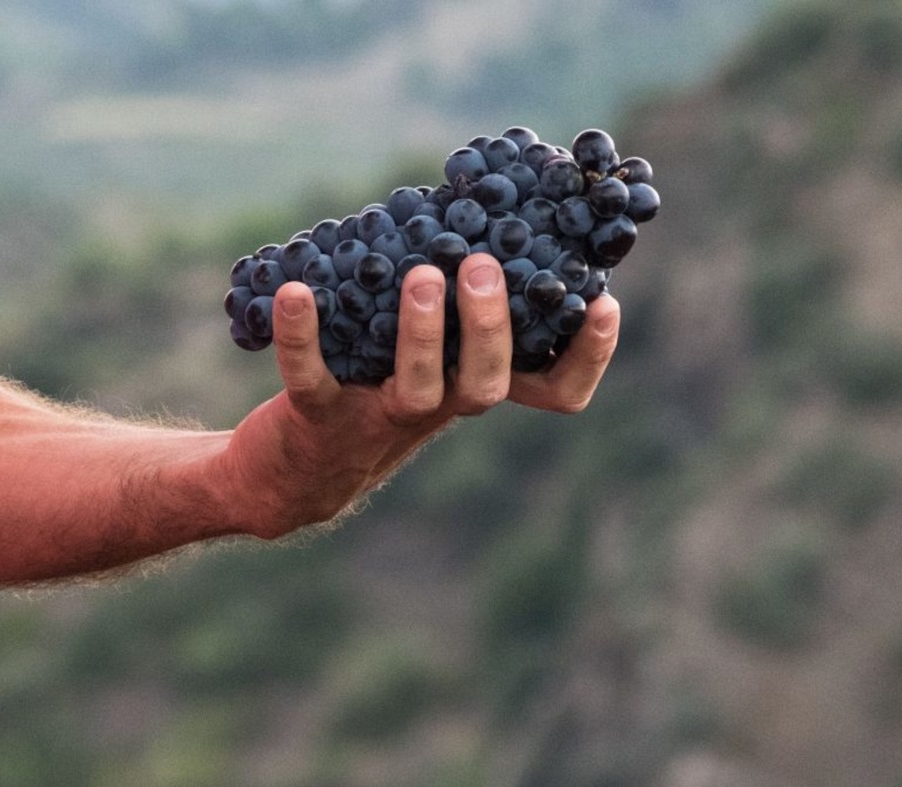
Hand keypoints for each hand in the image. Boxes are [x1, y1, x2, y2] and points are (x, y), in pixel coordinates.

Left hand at [222, 253, 619, 537]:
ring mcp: (383, 417)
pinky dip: (303, 335)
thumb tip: (484, 203)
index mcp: (474, 383)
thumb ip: (454, 297)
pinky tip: (297, 292)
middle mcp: (441, 406)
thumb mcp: (426, 343)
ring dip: (422, 332)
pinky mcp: (319, 418)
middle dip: (490, 326)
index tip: (604, 303)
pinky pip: (313, 377)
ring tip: (420, 276)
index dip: (588, 358)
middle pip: (486, 383)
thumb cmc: (373, 379)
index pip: (554, 390)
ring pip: (419, 388)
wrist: (297, 468)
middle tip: (481, 267)